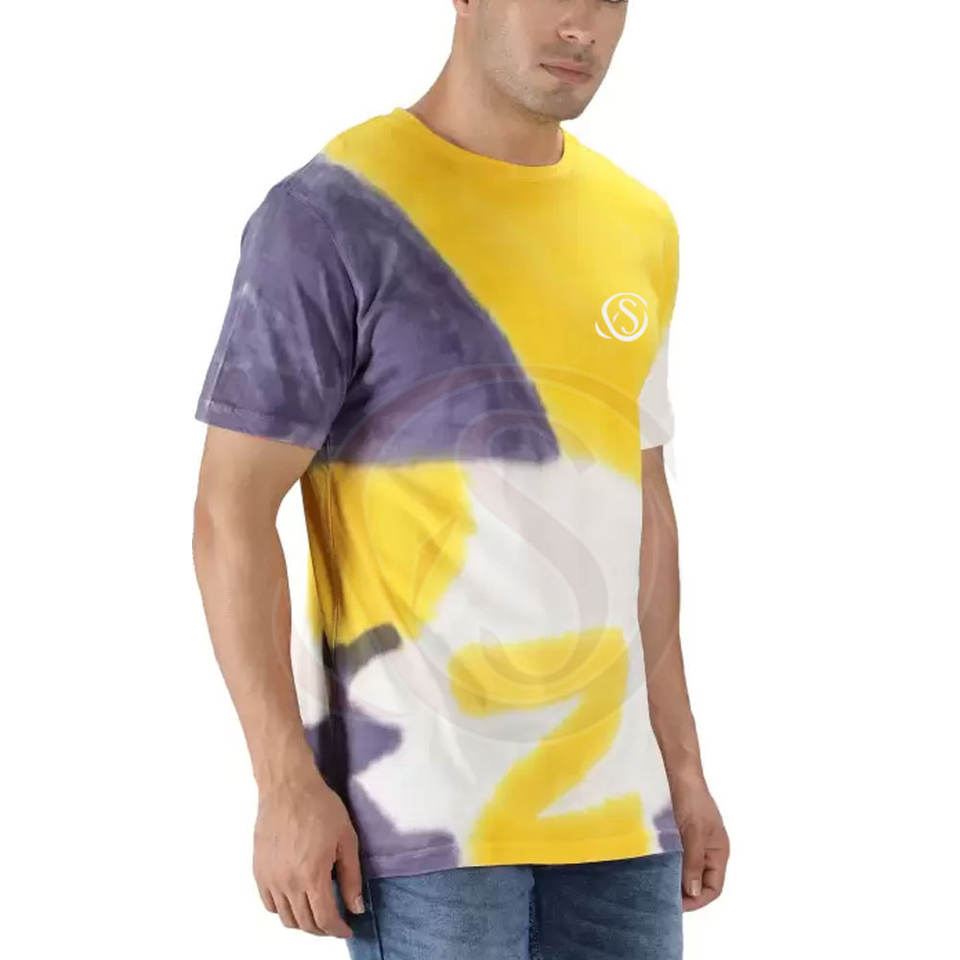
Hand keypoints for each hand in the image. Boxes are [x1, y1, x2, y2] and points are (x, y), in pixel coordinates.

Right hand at [253, 772, 363, 937]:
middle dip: (323, 929)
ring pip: (286, 918)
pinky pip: (269, 905)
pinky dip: (284, 910)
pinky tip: (295, 900)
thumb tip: (356, 908)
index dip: (338, 929)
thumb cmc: (320, 808)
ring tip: (317, 912)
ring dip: (303, 922)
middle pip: (305, 923)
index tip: (348, 928)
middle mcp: (288, 883)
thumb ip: (351, 878)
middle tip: (335, 921)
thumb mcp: (346, 840)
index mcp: (312, 876)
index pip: (325, 919)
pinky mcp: (259, 872)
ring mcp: (270, 879)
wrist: (288, 788)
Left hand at [668, 770, 728, 910]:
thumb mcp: (693, 832)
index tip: (675, 905)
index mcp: (718, 851)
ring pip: (685, 869)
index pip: (713, 887)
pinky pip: (675, 856)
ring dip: (673, 878)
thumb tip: (693, 892)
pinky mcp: (678, 833)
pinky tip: (653, 866)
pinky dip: (667, 864)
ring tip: (655, 884)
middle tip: (662, 897)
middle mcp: (707, 849)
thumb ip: (694, 862)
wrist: (677, 769)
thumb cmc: (690, 798)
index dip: (697, 900)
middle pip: (699, 881)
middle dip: (683, 892)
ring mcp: (692, 841)